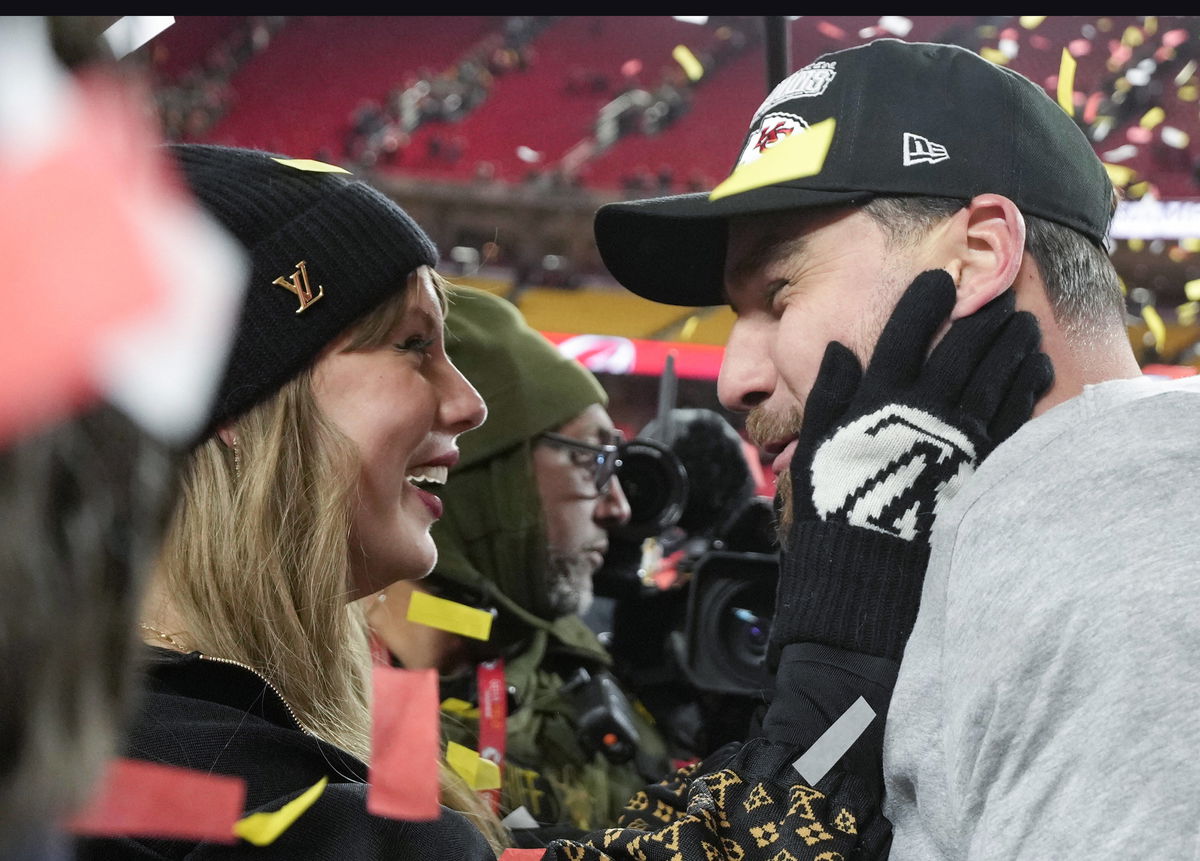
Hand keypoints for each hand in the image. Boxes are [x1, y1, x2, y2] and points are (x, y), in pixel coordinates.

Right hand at [791, 269, 1051, 542]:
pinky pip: (1013, 411)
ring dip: (1013, 344)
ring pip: (995, 374)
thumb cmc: (835, 502)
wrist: (869, 561)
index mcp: (877, 398)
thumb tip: (838, 348)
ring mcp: (958, 434)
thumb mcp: (816, 443)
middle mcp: (923, 408)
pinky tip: (1038, 367)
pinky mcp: (983, 461)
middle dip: (982, 316)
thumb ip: (829, 393)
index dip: (924, 303)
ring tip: (1025, 323)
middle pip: (961, 348)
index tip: (940, 280)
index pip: (904, 336)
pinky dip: (1028, 384)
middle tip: (1000, 294)